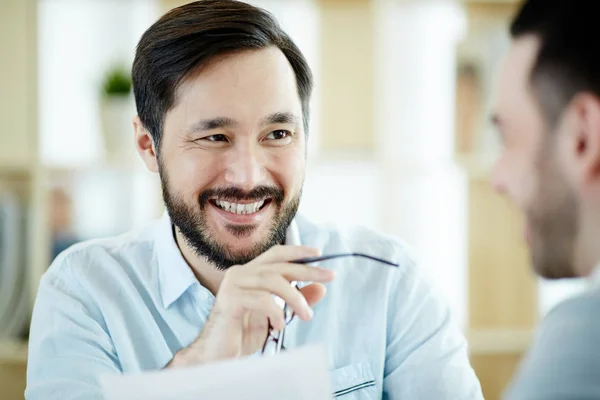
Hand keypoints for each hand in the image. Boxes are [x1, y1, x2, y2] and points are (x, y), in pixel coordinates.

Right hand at [167, 245, 334, 366]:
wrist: (217, 357)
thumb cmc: (242, 335)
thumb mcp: (276, 316)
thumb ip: (295, 301)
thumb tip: (320, 288)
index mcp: (249, 273)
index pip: (276, 254)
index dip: (298, 251)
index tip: (320, 254)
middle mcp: (240, 273)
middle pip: (278, 265)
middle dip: (307, 270)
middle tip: (329, 277)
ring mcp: (232, 285)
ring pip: (272, 280)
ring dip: (295, 297)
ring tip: (306, 315)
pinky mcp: (229, 300)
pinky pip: (261, 299)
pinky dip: (276, 312)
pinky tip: (279, 326)